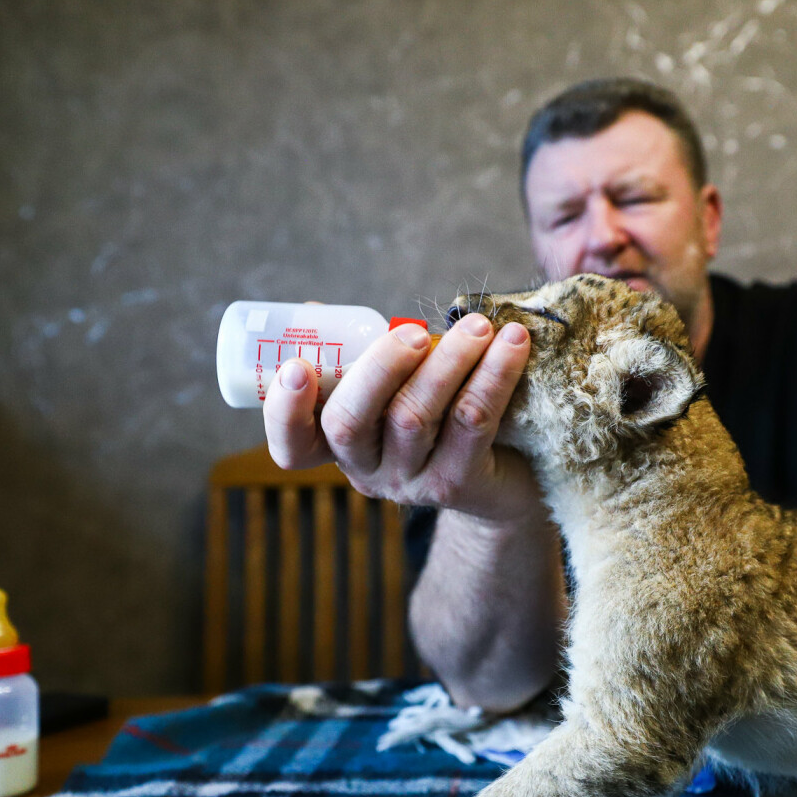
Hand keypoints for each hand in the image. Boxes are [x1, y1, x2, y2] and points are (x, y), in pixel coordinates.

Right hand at [263, 311, 539, 521]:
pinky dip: (493, 376)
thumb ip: (359, 357)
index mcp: (336, 444)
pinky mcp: (458, 483)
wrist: (504, 478)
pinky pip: (472, 422)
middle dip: (379, 368)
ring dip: (449, 362)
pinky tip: (512, 343)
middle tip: (414, 333)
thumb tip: (315, 313)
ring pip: (415, 417)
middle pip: (349, 423)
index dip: (285, 410)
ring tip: (478, 326)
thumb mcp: (391, 390)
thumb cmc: (436, 415)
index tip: (297, 366)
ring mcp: (409, 482)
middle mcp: (365, 469)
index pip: (292, 444)